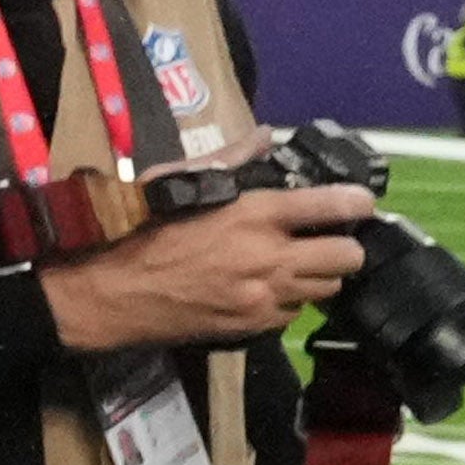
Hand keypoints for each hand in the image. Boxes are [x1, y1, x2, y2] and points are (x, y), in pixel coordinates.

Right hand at [39, 180, 370, 358]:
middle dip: (344, 245)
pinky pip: (292, 313)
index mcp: (255, 214)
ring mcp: (263, 297)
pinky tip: (262, 289)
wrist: (106, 294)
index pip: (337, 205)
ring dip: (317, 275)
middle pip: (349, 256)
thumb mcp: (174, 183)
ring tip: (294, 265)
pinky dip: (286, 301)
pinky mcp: (251, 326)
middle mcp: (269, 257)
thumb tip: (261, 138)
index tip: (357, 202)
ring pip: (326, 288)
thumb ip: (227, 160)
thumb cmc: (134, 231)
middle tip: (325, 239)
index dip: (359, 202)